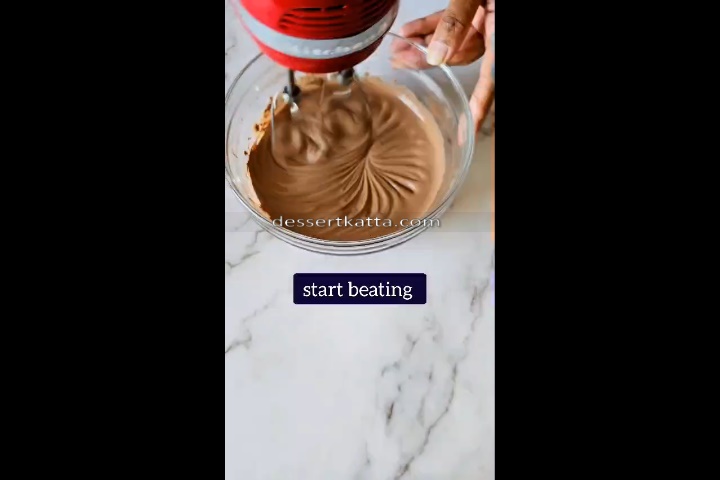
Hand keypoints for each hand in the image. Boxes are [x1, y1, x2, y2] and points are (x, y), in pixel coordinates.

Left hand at [391, 0, 494, 132]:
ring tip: (398, 47)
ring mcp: (483, 22)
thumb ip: (456, 21)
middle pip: (460, 58)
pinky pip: (452, 23)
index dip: (478, 108)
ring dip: (424, 44)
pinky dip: (431, 27)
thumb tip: (436, 55)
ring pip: (452, 42)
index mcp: (499, 38)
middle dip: (427, 62)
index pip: (489, 82)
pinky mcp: (475, 9)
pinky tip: (409, 31)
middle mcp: (492, 35)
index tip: (466, 133)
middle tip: (399, 62)